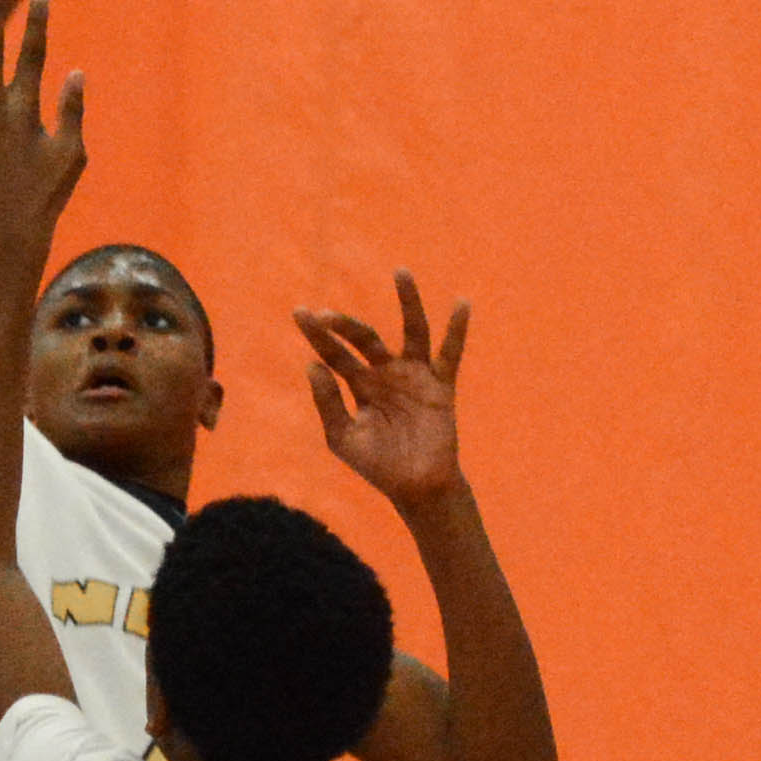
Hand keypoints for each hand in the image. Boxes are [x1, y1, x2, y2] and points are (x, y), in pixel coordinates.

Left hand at [302, 280, 472, 508]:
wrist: (415, 488)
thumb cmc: (378, 465)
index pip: (334, 353)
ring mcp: (414, 376)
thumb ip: (328, 402)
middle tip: (324, 313)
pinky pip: (450, 354)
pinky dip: (457, 330)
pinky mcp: (440, 387)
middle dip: (344, 324)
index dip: (318, 335)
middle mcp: (386, 373)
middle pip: (364, 338)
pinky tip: (461, 304)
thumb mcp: (343, 437)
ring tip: (401, 272)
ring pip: (411, 331)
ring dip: (407, 301)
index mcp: (359, 384)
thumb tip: (312, 365)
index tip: (299, 312)